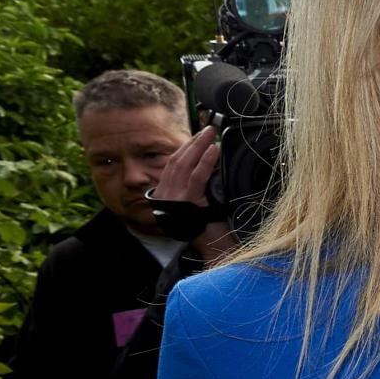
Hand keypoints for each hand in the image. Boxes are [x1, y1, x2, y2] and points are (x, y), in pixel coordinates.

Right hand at [153, 126, 236, 259]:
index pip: (173, 165)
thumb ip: (197, 188)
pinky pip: (196, 176)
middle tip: (207, 129)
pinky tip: (214, 150)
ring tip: (211, 134)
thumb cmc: (209, 227)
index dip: (184, 149)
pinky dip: (205, 161)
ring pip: (184, 165)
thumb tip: (207, 166)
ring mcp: (174, 198)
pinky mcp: (187, 202)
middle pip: (177, 161)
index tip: (197, 137)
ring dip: (199, 146)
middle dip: (192, 143)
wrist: (212, 248)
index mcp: (166, 195)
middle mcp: (166, 195)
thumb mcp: (199, 205)